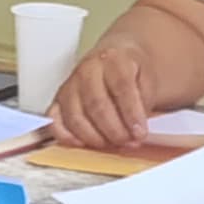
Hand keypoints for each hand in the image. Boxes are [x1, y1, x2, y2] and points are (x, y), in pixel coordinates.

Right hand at [51, 41, 164, 155]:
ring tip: (112, 143)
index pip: (121, 86)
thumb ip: (145, 101)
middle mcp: (87, 70)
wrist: (115, 59)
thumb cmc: (131, 71)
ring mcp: (70, 85)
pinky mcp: (58, 100)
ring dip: (95, 137)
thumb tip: (137, 129)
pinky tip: (83, 143)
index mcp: (112, 59)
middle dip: (115, 130)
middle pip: (97, 104)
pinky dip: (66, 136)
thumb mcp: (148, 78)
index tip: (140, 133)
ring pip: (75, 117)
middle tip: (129, 141)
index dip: (131, 113)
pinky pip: (54, 121)